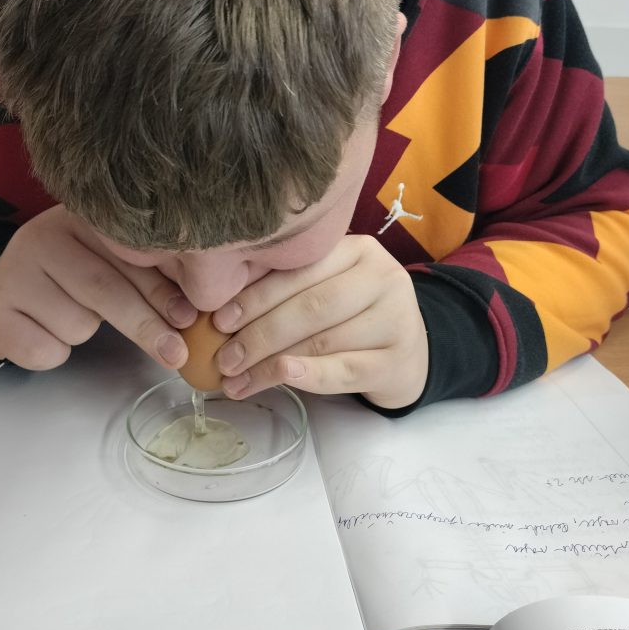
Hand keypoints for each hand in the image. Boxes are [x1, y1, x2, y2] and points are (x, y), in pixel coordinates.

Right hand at [0, 205, 196, 369]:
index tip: (189, 317)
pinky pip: (45, 349)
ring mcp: (12, 274)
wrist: (1, 292)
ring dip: (88, 334)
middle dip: (146, 325)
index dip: (161, 290)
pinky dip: (56, 352)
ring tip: (74, 315)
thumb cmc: (69, 278)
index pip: (127, 255)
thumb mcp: (108, 264)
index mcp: (79, 218)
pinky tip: (46, 330)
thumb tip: (188, 314)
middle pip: (103, 289)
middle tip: (176, 352)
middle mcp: (41, 238)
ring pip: (76, 325)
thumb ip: (145, 278)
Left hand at [212, 235, 428, 410]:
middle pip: (310, 306)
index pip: (300, 270)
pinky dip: (309, 375)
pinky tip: (280, 378)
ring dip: (271, 364)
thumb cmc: (354, 315)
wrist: (409, 351)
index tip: (219, 319)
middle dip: (259, 334)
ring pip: (322, 341)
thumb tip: (220, 304)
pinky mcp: (397, 360)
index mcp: (358, 250)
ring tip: (236, 379)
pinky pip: (345, 369)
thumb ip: (287, 286)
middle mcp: (382, 277)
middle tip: (224, 358)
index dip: (255, 296)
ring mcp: (395, 319)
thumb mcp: (328, 286)